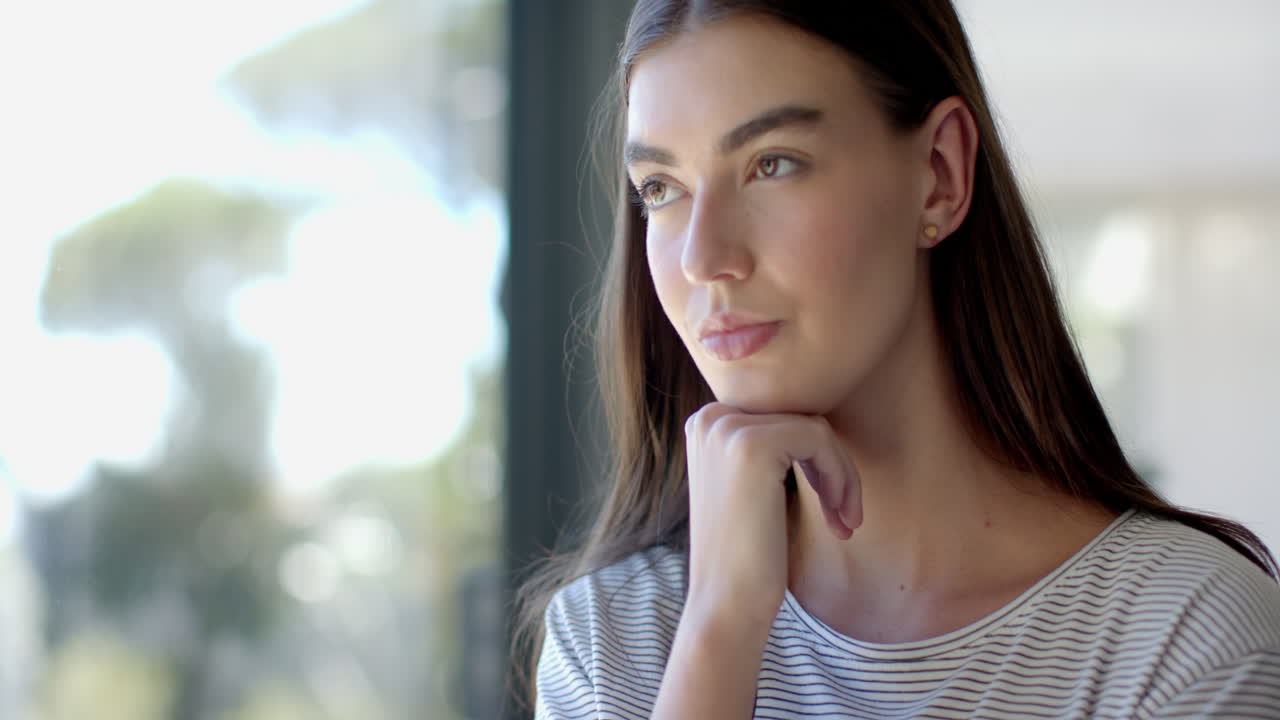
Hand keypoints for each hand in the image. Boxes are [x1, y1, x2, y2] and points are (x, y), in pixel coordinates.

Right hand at [681, 402, 861, 626]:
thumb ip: (767, 448)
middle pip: (801, 420)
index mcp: (707, 423)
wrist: (726, 602)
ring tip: (846, 520)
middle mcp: (711, 418)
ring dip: (842, 475)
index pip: (784, 418)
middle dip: (832, 468)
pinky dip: (841, 477)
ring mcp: (728, 429)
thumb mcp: (749, 488)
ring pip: (816, 429)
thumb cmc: (747, 554)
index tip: (832, 505)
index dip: (815, 459)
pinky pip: (820, 440)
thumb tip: (816, 422)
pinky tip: (841, 518)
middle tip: (845, 516)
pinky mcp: (752, 445)